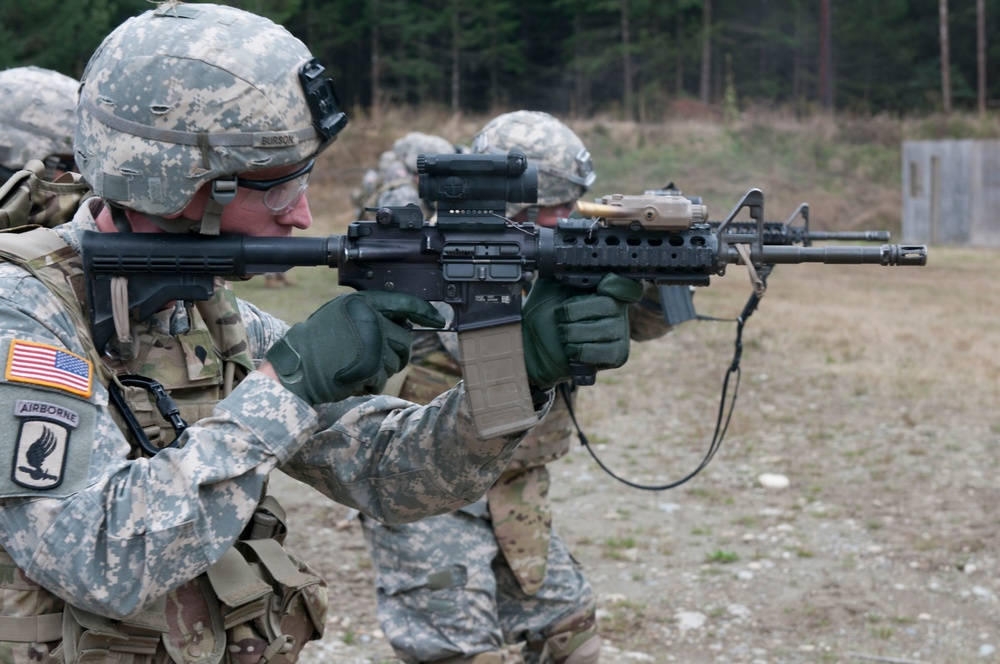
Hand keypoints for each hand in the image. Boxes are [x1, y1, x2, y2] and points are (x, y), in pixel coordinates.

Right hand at [265, 292, 444, 404]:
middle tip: (374, 360)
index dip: (425, 312)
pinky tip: (352, 378)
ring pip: (396, 361)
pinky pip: (383, 378)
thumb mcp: (341, 316)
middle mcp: (370, 318)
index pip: (403, 303)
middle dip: (396, 353)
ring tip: (356, 367)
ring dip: (381, 370)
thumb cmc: (316, 344)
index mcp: (362, 302)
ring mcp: (372, 341)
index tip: (438, 319)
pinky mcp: (371, 365)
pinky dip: (370, 383)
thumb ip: (369, 315)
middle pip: (405, 339)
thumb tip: (402, 323)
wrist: (295, 368)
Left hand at [522, 273, 642, 387]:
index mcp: (602, 291)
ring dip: (575, 333)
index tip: (602, 287)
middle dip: (576, 312)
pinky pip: (606, 351)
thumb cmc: (541, 317)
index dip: (617, 285)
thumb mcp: (549, 287)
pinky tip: (572, 350)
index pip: (625, 284)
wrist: (531, 346)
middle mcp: (615, 310)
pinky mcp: (615, 355)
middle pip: (609, 305)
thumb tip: (571, 258)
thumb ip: (562, 271)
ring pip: (605, 329)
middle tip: (561, 318)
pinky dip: (582, 350)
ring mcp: (618, 333)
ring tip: (563, 335)